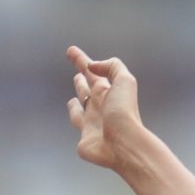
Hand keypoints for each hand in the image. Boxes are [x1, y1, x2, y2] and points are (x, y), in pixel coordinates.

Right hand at [66, 45, 145, 169]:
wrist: (123, 144)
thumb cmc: (124, 112)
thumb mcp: (124, 81)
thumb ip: (111, 67)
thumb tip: (92, 67)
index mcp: (108, 91)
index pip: (93, 71)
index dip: (82, 60)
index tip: (71, 50)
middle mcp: (100, 105)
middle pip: (88, 88)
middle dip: (83, 79)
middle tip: (78, 72)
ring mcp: (92, 122)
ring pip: (82, 106)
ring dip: (78, 97)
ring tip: (75, 90)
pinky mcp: (85, 139)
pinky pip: (78, 123)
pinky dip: (74, 115)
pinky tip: (73, 110)